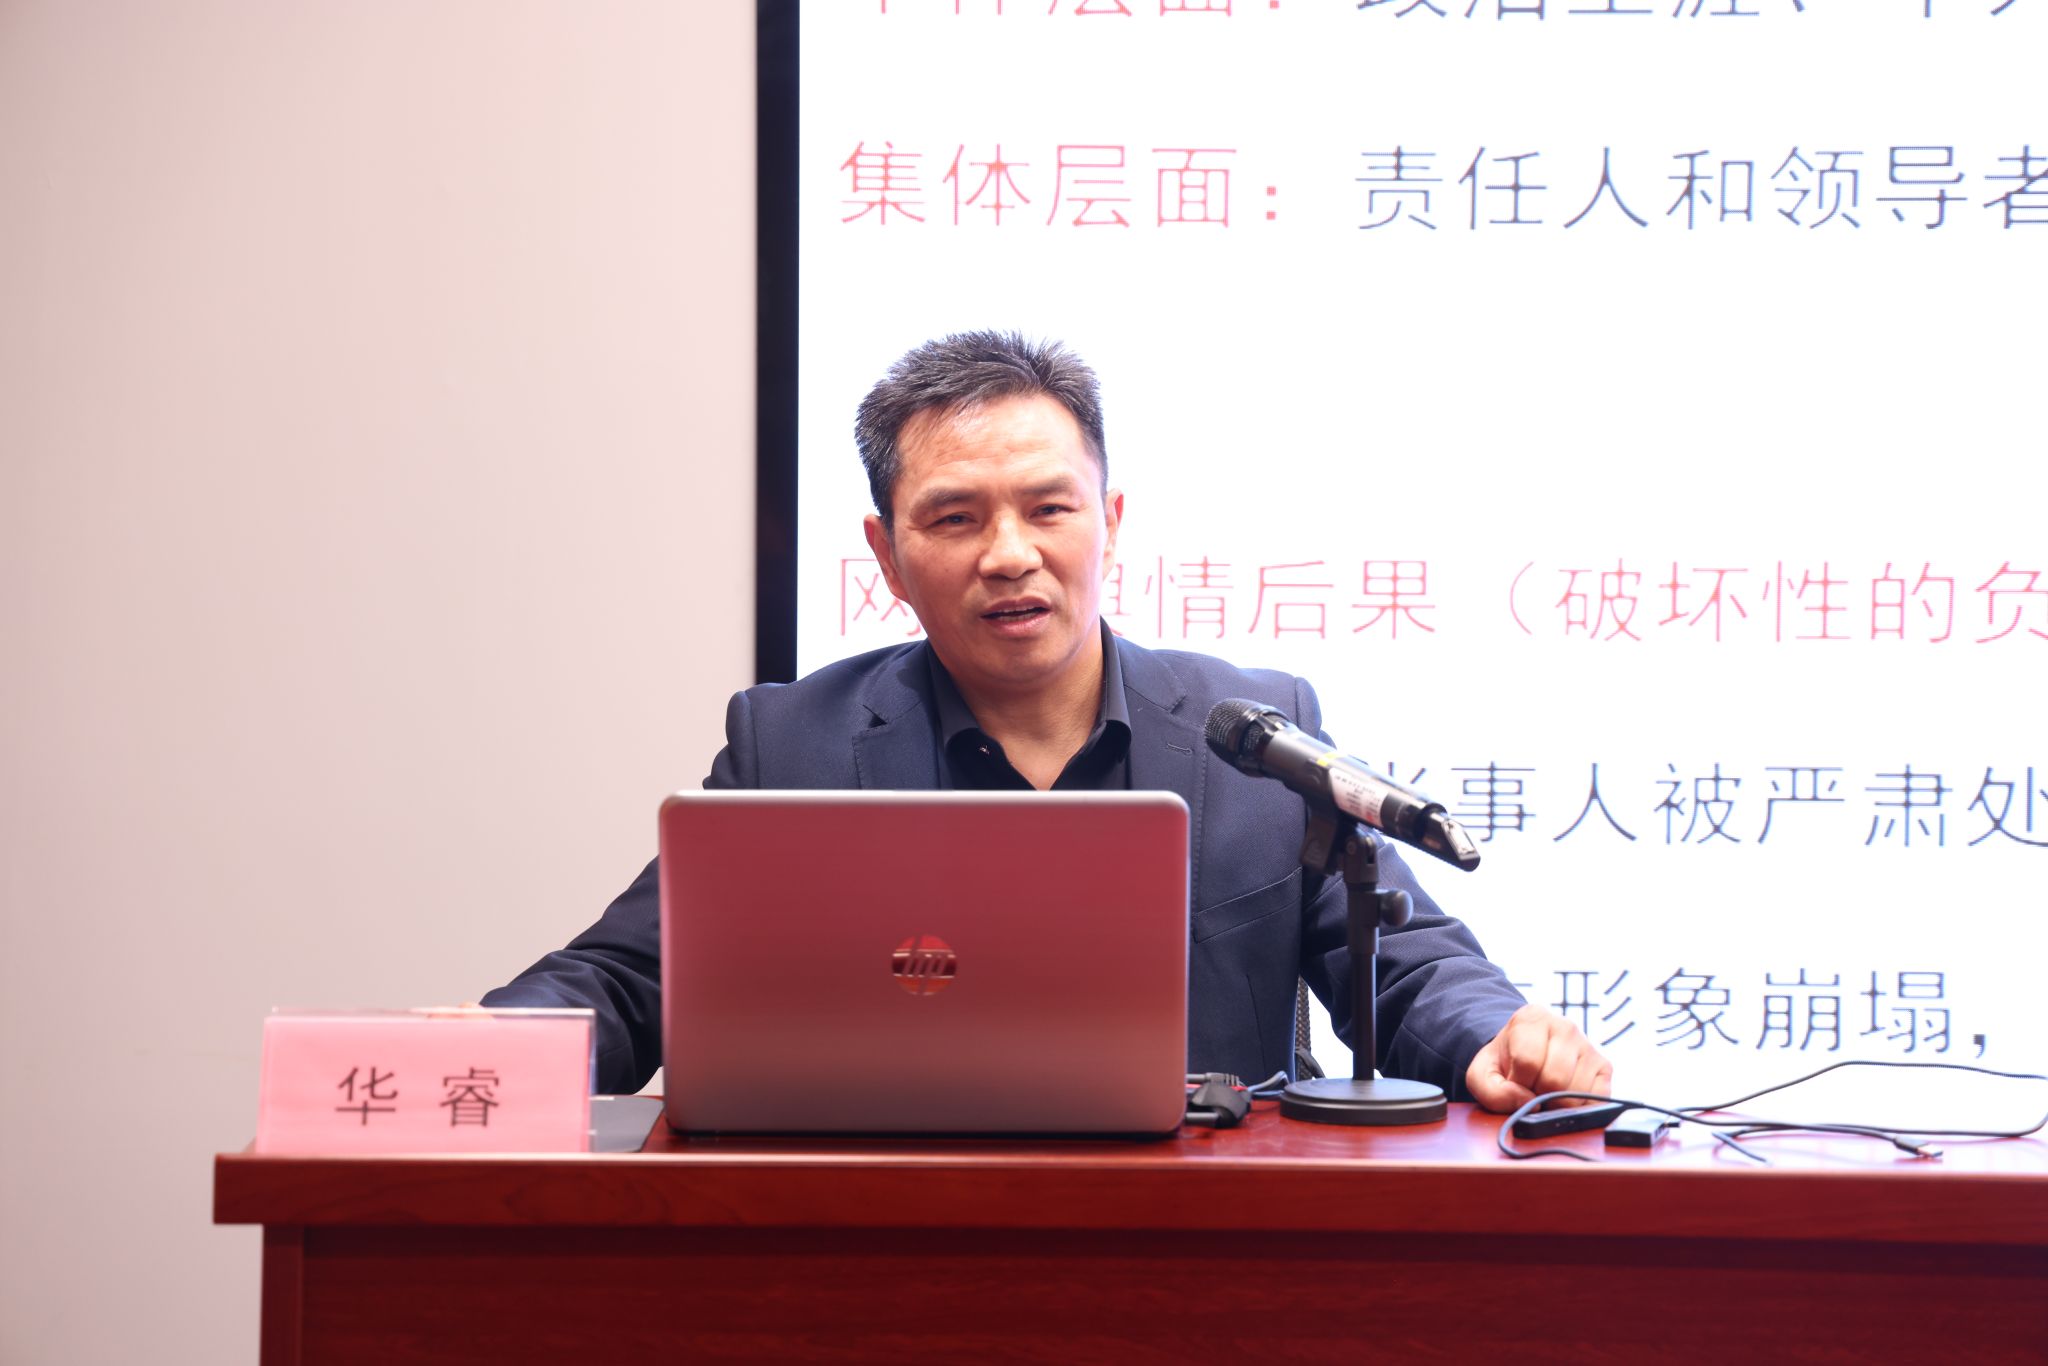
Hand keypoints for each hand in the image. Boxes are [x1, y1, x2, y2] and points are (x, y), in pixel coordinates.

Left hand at [1464, 1004, 1611, 1112]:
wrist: (1522, 1057)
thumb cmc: (1504, 1065)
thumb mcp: (1481, 1075)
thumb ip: (1493, 1092)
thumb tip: (1528, 1103)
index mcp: (1531, 1018)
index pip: (1528, 1061)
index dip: (1518, 1082)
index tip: (1514, 1081)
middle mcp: (1565, 1026)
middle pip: (1554, 1078)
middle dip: (1539, 1094)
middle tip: (1531, 1089)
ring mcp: (1588, 1044)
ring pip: (1576, 1090)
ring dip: (1558, 1102)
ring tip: (1547, 1090)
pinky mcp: (1604, 1066)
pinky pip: (1597, 1098)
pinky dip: (1578, 1106)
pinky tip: (1565, 1096)